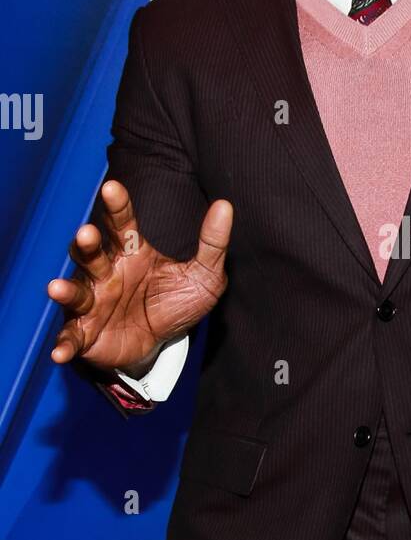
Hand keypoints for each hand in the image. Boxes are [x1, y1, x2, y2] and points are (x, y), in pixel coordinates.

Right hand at [47, 180, 231, 373]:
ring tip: (56, 288)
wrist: (162, 345)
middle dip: (86, 244)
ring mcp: (93, 303)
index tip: (111, 187)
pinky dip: (64, 344)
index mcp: (132, 253)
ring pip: (76, 292)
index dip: (117, 205)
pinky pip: (71, 338)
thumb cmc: (175, 302)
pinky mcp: (86, 334)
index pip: (122, 223)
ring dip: (66, 291)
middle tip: (86, 233)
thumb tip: (225, 206)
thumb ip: (212, 243)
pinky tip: (60, 352)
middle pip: (91, 253)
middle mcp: (107, 273)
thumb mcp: (204, 275)